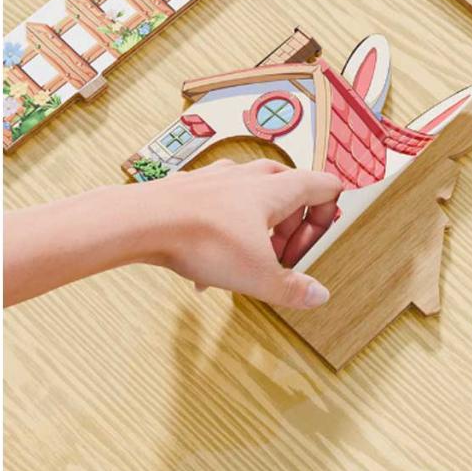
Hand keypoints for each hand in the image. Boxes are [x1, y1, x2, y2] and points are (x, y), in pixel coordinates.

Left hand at [138, 158, 341, 308]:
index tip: (302, 253)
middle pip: (292, 194)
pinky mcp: (195, 186)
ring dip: (257, 232)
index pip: (326, 187)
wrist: (145, 221)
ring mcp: (222, 177)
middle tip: (275, 262)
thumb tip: (319, 295)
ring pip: (255, 198)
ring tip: (240, 266)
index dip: (323, 223)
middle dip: (289, 232)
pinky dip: (224, 232)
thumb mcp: (258, 276)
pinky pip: (222, 205)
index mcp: (278, 189)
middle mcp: (252, 175)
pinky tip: (205, 267)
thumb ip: (293, 288)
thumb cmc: (204, 239)